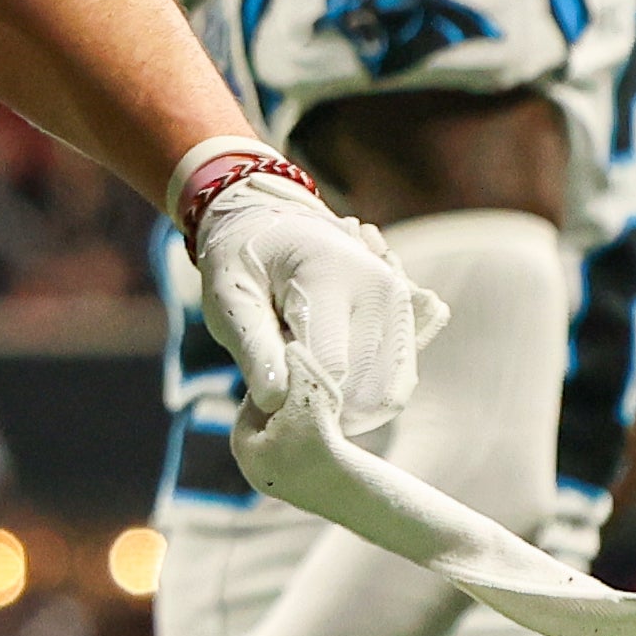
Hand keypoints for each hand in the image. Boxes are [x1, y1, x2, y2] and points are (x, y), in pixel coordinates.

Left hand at [191, 162, 445, 435]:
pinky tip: (327, 378)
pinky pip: (393, 383)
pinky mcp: (407, 324)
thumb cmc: (244, 262)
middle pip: (366, 387)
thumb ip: (252, 346)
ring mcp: (401, 307)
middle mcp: (381, 290)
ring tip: (301, 383)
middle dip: (324, 407)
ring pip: (386, 393)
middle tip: (282, 399)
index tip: (268, 402)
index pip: (330, 364)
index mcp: (332, 276)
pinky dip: (361, 395)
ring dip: (345, 406)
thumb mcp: (228, 297)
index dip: (297, 395)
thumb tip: (275, 401)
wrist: (276, 228)